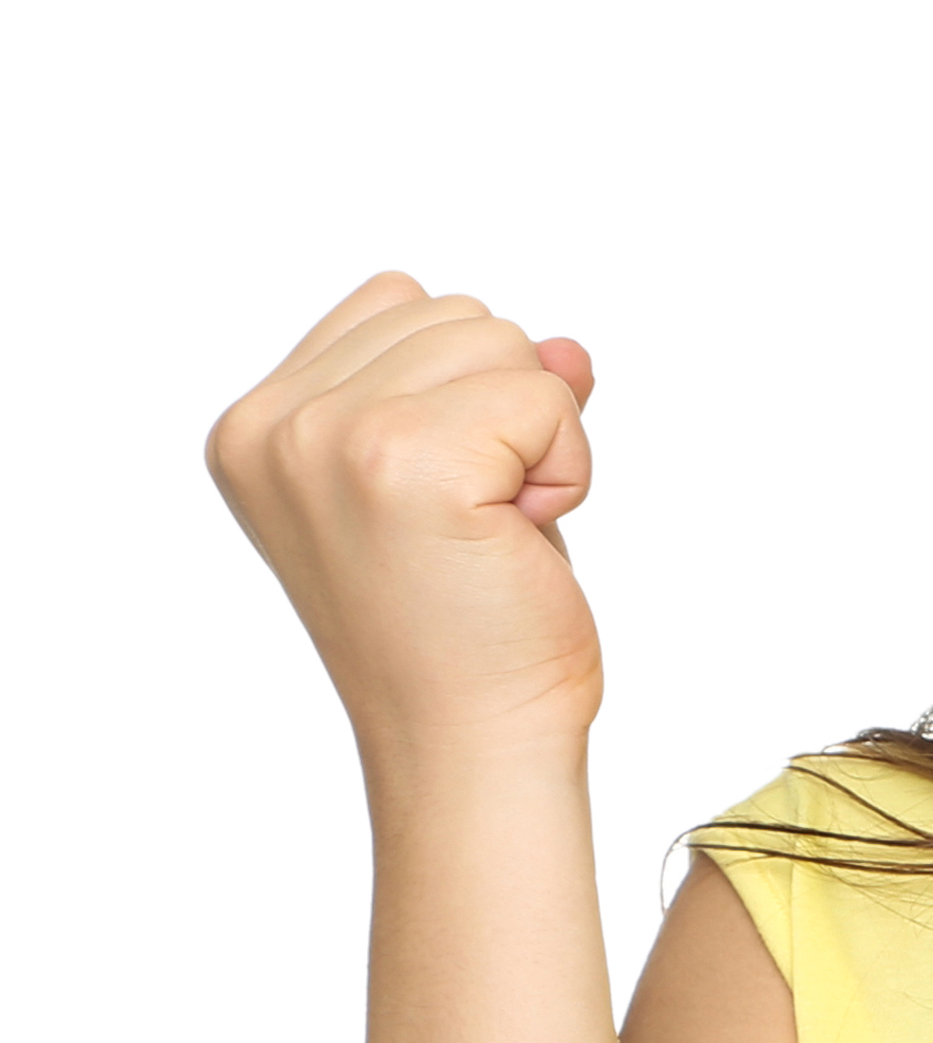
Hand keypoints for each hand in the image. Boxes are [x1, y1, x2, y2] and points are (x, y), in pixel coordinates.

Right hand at [209, 272, 610, 773]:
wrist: (471, 739)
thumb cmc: (469, 628)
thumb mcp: (462, 481)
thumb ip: (488, 394)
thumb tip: (567, 349)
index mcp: (256, 424)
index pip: (398, 302)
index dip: (462, 392)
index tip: (442, 497)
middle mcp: (274, 424)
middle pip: (458, 314)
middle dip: (504, 412)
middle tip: (474, 525)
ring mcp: (329, 437)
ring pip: (506, 343)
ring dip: (538, 438)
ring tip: (493, 531)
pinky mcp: (405, 460)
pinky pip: (548, 396)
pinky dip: (567, 466)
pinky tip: (520, 538)